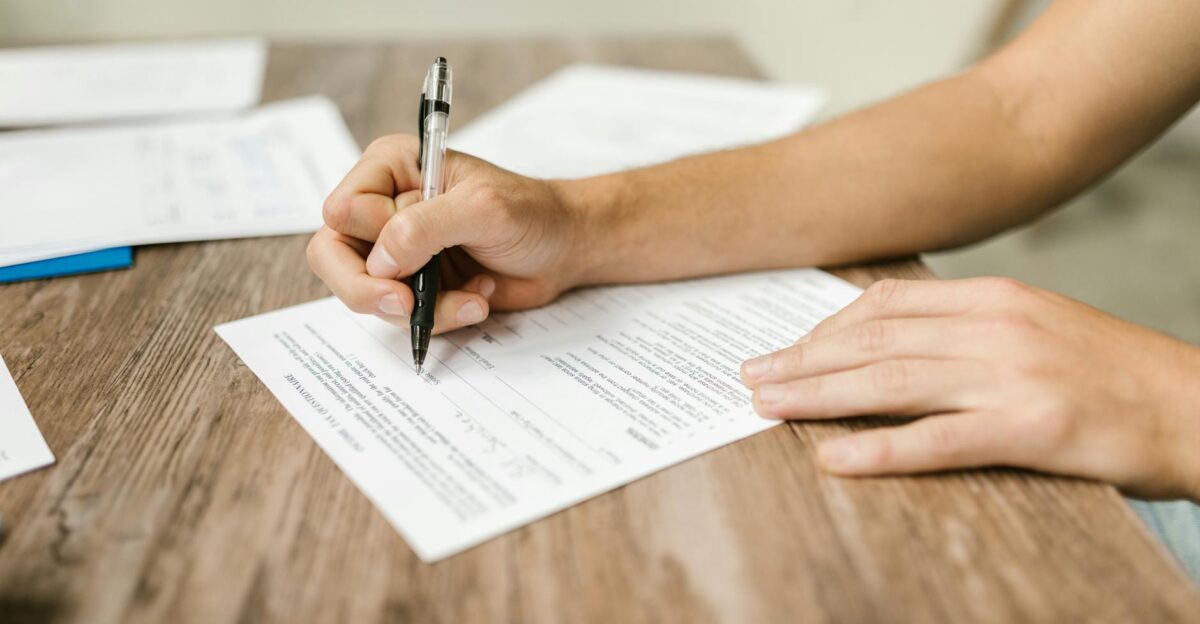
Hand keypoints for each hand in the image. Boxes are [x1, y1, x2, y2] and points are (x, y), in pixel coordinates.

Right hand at [307, 135, 584, 332]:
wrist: (564, 248)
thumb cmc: (530, 213)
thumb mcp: (482, 209)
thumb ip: (424, 227)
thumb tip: (379, 262)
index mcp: (391, 169)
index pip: (342, 211)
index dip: (371, 240)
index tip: (411, 256)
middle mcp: (384, 207)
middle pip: (332, 257)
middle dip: (369, 290)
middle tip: (406, 306)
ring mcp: (397, 250)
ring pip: (367, 293)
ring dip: (422, 308)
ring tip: (473, 296)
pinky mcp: (415, 284)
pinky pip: (402, 316)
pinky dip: (441, 317)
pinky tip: (478, 299)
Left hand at [740, 277, 1199, 500]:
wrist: (1199, 406)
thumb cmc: (1111, 373)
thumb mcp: (1034, 327)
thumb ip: (966, 327)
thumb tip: (890, 341)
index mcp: (993, 297)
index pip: (886, 305)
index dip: (823, 329)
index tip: (783, 349)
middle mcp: (996, 326)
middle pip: (874, 341)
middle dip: (803, 360)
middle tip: (751, 378)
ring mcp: (1013, 375)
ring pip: (891, 382)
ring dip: (818, 396)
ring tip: (766, 408)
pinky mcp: (1034, 427)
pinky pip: (938, 440)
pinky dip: (879, 450)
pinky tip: (834, 458)